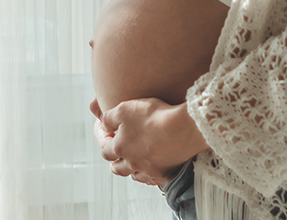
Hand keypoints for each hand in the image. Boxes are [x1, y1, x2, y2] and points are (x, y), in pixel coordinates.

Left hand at [89, 96, 208, 185]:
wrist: (183, 128)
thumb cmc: (153, 116)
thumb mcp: (124, 109)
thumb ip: (109, 117)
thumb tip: (103, 123)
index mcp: (120, 148)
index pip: (105, 149)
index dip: (103, 139)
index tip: (105, 130)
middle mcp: (132, 164)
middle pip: (117, 168)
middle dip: (115, 159)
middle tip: (118, 150)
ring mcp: (149, 171)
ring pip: (135, 175)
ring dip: (132, 168)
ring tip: (134, 159)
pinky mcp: (165, 174)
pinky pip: (153, 179)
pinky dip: (149, 173)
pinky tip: (152, 165)